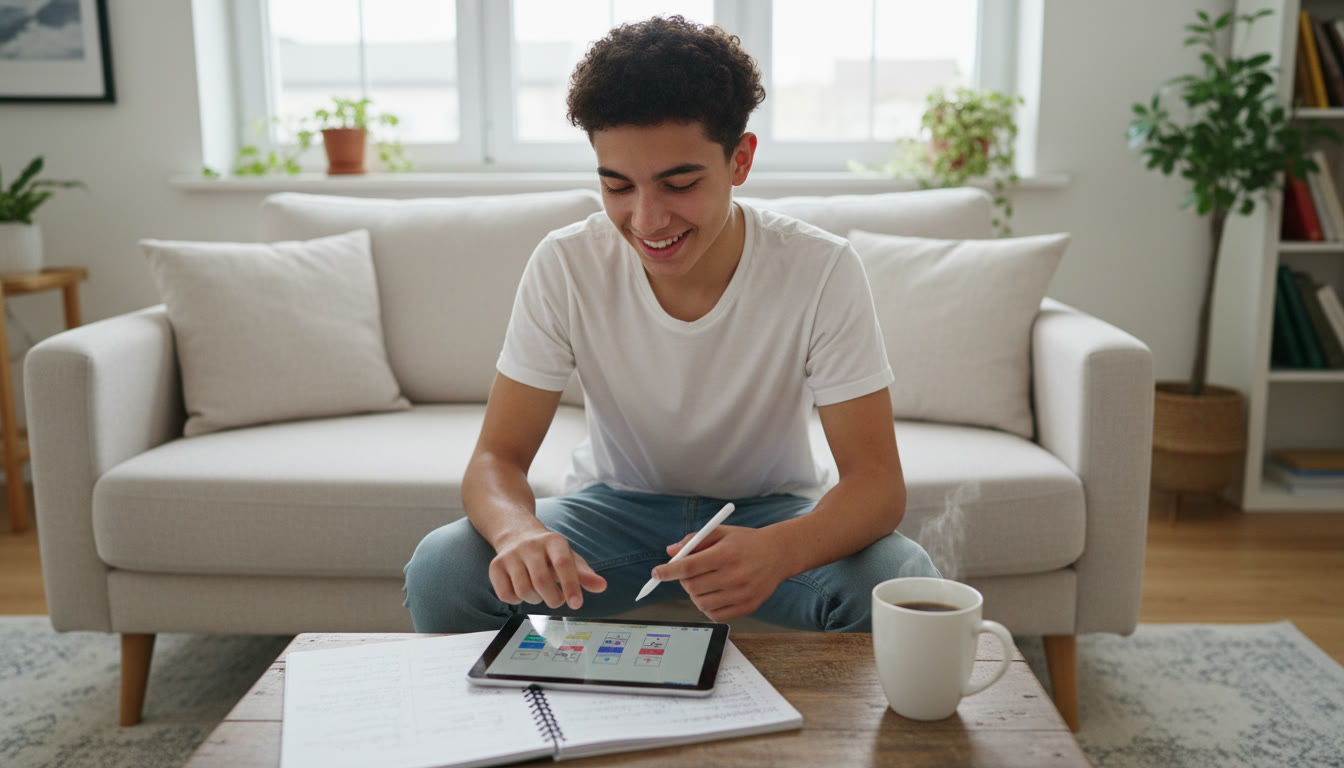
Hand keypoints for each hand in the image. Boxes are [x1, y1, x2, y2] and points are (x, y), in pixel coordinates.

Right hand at [489, 529, 606, 609]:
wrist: (516, 533)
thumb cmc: (548, 552)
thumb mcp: (569, 558)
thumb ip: (585, 574)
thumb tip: (602, 586)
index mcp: (553, 541)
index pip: (563, 564)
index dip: (571, 586)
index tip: (577, 604)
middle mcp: (530, 545)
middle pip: (541, 581)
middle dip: (553, 599)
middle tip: (557, 600)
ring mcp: (510, 555)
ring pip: (523, 591)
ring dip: (535, 600)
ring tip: (539, 592)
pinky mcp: (495, 566)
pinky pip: (505, 595)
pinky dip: (516, 600)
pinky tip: (521, 590)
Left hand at [652, 525, 787, 621]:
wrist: (779, 554)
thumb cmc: (746, 542)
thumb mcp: (721, 532)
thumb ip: (694, 540)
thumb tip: (670, 552)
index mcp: (726, 554)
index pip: (688, 567)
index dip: (668, 571)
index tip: (656, 573)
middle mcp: (735, 575)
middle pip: (692, 587)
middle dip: (683, 581)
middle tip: (688, 574)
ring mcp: (742, 594)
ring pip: (701, 603)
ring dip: (694, 594)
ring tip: (703, 583)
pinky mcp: (748, 607)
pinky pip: (716, 615)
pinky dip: (707, 607)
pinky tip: (713, 594)